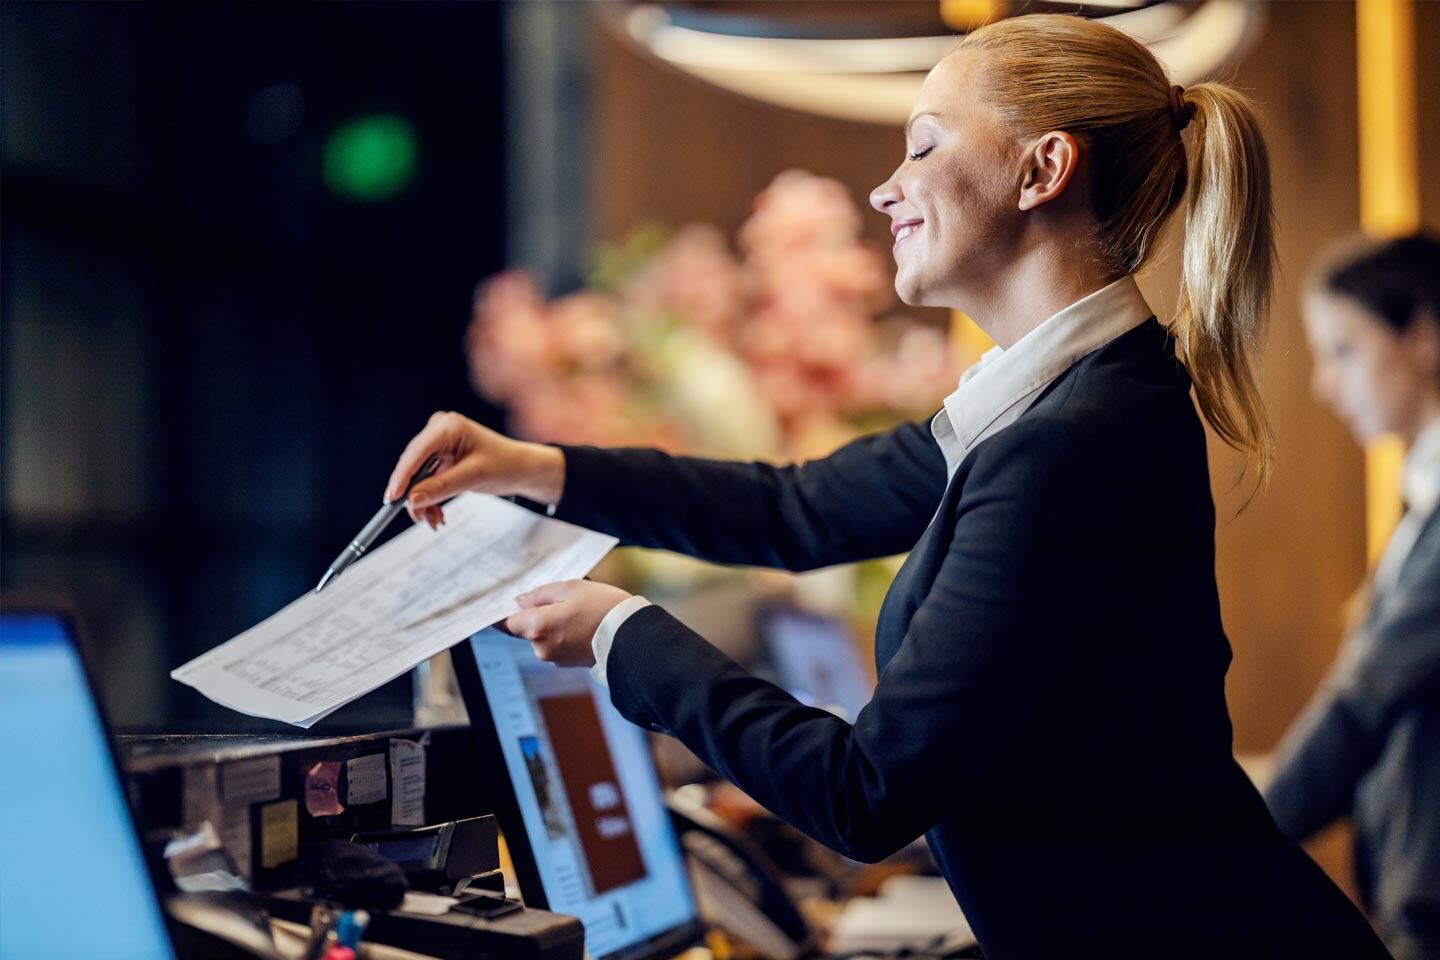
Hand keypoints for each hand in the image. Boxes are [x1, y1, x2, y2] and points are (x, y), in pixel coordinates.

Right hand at [385, 411, 564, 527]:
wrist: (521, 468)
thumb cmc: (505, 465)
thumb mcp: (473, 478)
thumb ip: (440, 488)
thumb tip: (412, 499)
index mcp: (448, 426)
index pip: (416, 452)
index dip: (402, 476)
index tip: (393, 498)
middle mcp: (439, 430)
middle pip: (412, 465)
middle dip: (414, 494)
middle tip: (417, 517)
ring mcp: (438, 444)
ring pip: (417, 477)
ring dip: (423, 501)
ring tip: (434, 519)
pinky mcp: (439, 458)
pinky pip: (425, 480)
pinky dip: (429, 498)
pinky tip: (437, 513)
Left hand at [503, 579, 632, 667]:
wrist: (632, 637)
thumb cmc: (603, 607)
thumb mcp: (571, 588)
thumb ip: (540, 594)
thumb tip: (520, 601)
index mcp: (537, 626)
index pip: (506, 623)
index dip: (502, 612)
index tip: (502, 603)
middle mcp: (540, 647)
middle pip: (526, 628)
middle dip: (537, 613)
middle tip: (558, 598)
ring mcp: (554, 658)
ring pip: (543, 635)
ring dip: (552, 623)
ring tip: (577, 609)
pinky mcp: (567, 663)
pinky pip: (557, 643)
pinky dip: (563, 633)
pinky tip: (583, 622)